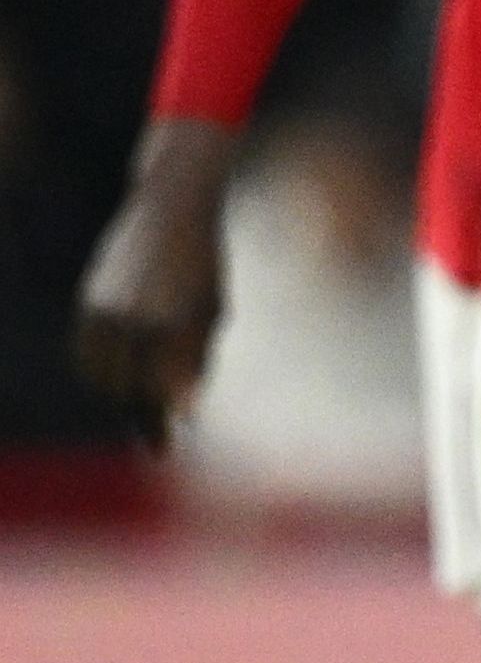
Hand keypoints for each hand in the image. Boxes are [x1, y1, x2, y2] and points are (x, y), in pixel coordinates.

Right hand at [69, 120, 240, 443]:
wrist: (169, 212)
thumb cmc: (202, 268)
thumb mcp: (212, 312)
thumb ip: (195, 361)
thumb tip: (184, 415)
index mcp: (174, 325)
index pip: (161, 391)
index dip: (160, 422)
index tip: (165, 450)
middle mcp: (135, 319)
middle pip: (129, 390)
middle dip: (142, 418)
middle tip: (157, 443)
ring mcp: (106, 310)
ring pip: (102, 376)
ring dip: (120, 399)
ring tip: (143, 416)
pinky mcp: (89, 302)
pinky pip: (87, 354)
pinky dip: (101, 374)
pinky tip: (121, 386)